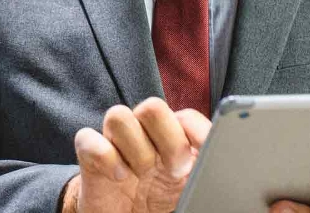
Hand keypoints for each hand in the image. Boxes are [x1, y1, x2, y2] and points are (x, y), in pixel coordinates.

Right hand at [61, 97, 210, 212]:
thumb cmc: (160, 205)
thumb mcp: (190, 190)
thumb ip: (205, 170)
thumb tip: (221, 165)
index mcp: (174, 140)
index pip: (187, 117)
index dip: (197, 134)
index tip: (203, 159)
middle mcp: (145, 136)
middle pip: (152, 107)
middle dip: (168, 140)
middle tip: (175, 172)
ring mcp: (116, 145)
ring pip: (119, 115)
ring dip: (135, 148)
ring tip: (142, 176)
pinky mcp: (90, 159)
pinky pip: (88, 138)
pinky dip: (105, 156)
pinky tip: (118, 178)